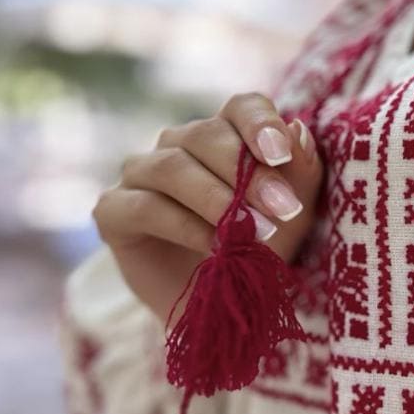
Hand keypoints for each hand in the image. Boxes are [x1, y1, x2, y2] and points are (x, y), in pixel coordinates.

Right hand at [92, 93, 322, 326]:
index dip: (260, 123)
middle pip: (206, 134)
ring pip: (172, 167)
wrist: (220, 306)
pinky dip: (185, 227)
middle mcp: (177, 144)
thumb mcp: (294, 214)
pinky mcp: (113, 210)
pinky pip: (146, 207)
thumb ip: (301, 172)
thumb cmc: (259, 247)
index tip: (281, 154)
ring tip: (253, 233)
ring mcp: (140, 174)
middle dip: (247, 173)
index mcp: (224, 133)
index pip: (241, 107)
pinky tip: (216, 248)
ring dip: (217, 200)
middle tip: (283, 209)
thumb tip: (298, 130)